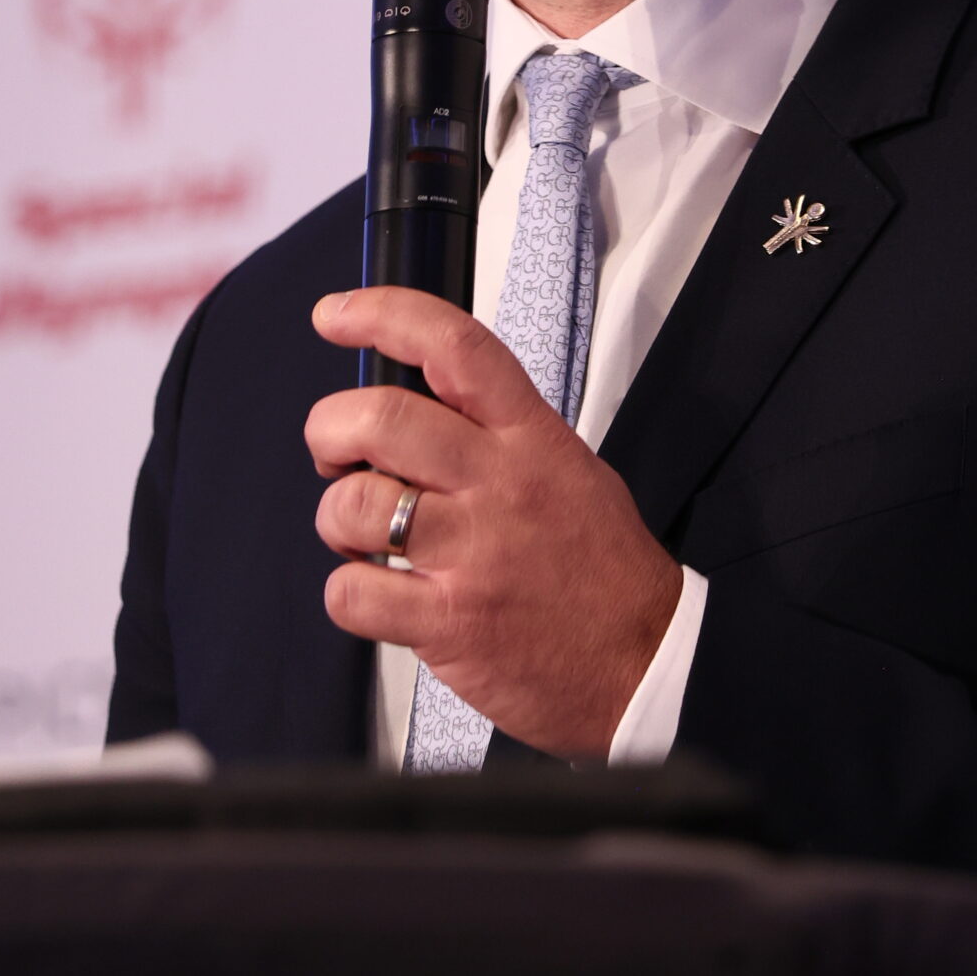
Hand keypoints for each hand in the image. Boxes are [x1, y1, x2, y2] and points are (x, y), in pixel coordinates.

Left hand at [305, 287, 682, 758]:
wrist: (646, 661)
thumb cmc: (603, 568)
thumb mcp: (568, 468)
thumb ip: (497, 432)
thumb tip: (416, 404)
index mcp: (529, 437)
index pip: (453, 346)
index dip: (382, 314)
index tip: (334, 315)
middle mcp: (498, 485)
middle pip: (381, 418)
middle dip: (330, 429)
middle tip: (335, 453)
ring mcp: (472, 555)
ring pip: (355, 505)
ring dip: (337, 516)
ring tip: (362, 533)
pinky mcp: (450, 624)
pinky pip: (353, 593)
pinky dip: (348, 593)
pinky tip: (378, 595)